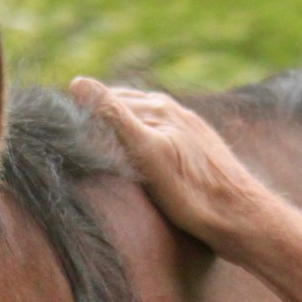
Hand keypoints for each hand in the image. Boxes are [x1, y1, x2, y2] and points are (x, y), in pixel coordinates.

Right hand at [67, 78, 292, 257]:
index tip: (58, 126)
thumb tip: (77, 83)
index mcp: (161, 107)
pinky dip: (144, 146)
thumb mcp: (147, 152)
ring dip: (123, 130)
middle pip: (128, 108)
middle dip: (102, 116)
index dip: (83, 111)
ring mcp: (191, 132)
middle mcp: (177, 113)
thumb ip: (114, 115)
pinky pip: (163, 140)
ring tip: (101, 145)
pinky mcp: (201, 153)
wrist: (243, 218)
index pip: (108, 100)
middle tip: (72, 134)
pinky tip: (142, 162)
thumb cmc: (193, 192)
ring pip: (146, 124)